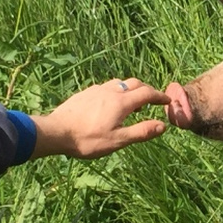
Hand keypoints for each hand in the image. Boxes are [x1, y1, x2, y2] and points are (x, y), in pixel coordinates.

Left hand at [29, 77, 170, 159]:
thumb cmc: (88, 140)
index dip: (159, 96)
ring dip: (130, 89)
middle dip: (147, 90)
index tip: (167, 101)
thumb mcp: (117, 140)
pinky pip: (106, 87)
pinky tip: (110, 103)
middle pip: (134, 83)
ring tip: (132, 102)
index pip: (147, 93)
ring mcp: (96, 90)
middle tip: (152, 101)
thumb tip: (163, 126)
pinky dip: (116, 91)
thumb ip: (141, 132)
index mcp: (121, 102)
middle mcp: (110, 91)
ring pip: (119, 83)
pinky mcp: (85, 93)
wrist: (55, 132)